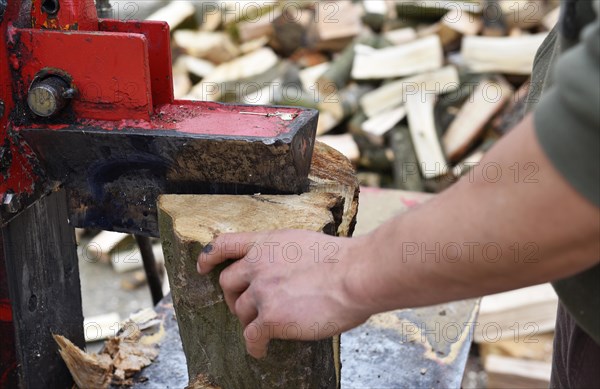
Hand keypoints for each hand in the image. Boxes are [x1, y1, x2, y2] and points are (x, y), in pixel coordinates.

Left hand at [197, 230, 371, 357]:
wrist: (355, 275)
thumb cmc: (343, 260)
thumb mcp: (305, 242)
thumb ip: (284, 254)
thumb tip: (285, 271)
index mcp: (267, 243)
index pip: (225, 244)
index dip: (209, 257)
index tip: (202, 267)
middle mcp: (258, 265)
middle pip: (228, 283)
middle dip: (233, 297)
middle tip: (246, 307)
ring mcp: (262, 292)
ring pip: (241, 311)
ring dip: (249, 321)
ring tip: (264, 329)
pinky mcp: (271, 318)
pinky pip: (251, 336)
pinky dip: (254, 345)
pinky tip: (262, 349)